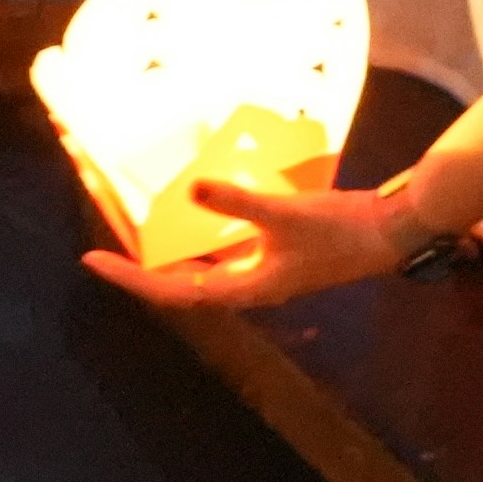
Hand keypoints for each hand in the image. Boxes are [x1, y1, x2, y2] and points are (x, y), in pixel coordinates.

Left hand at [85, 170, 423, 314]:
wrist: (391, 233)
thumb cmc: (340, 231)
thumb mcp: (284, 214)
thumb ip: (237, 202)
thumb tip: (190, 191)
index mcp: (244, 288)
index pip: (173, 290)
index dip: (130, 278)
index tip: (92, 261)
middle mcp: (248, 284)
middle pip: (182, 280)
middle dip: (143, 262)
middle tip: (107, 237)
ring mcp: (264, 268)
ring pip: (204, 262)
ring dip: (173, 246)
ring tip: (141, 219)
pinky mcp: (278, 250)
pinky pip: (228, 244)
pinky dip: (206, 228)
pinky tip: (199, 203)